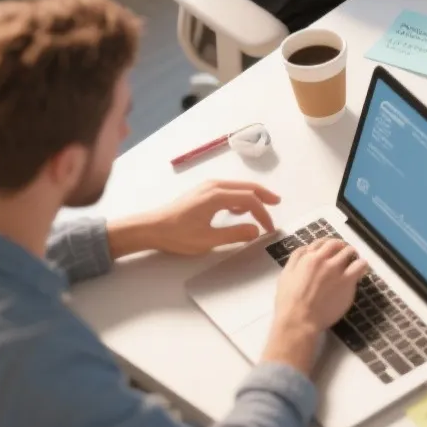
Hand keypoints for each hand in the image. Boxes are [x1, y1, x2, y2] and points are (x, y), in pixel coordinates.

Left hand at [109, 180, 279, 257]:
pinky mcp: (202, 192)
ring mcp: (207, 187)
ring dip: (252, 196)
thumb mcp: (208, 240)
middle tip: (277, 203)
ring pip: (238, 187)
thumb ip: (235, 234)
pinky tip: (239, 209)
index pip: (250, 200)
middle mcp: (214, 186)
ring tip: (262, 207)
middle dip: (264, 195)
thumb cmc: (177, 235)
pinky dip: (239, 196)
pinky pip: (228, 190)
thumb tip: (255, 231)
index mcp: (217, 196)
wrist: (150, 228)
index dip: (263, 214)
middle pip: (247, 187)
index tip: (268, 229)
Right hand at [263, 238, 365, 375]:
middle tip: (343, 255)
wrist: (299, 320)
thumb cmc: (289, 302)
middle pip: (336, 244)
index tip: (330, 250)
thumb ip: (295, 260)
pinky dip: (361, 265)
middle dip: (340, 247)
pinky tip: (359, 271)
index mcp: (306, 258)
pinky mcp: (347, 280)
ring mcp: (336, 269)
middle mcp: (322, 260)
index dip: (327, 245)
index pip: (320, 242)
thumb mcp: (285, 276)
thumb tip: (306, 249)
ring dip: (352, 255)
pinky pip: (360, 265)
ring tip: (353, 262)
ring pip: (349, 252)